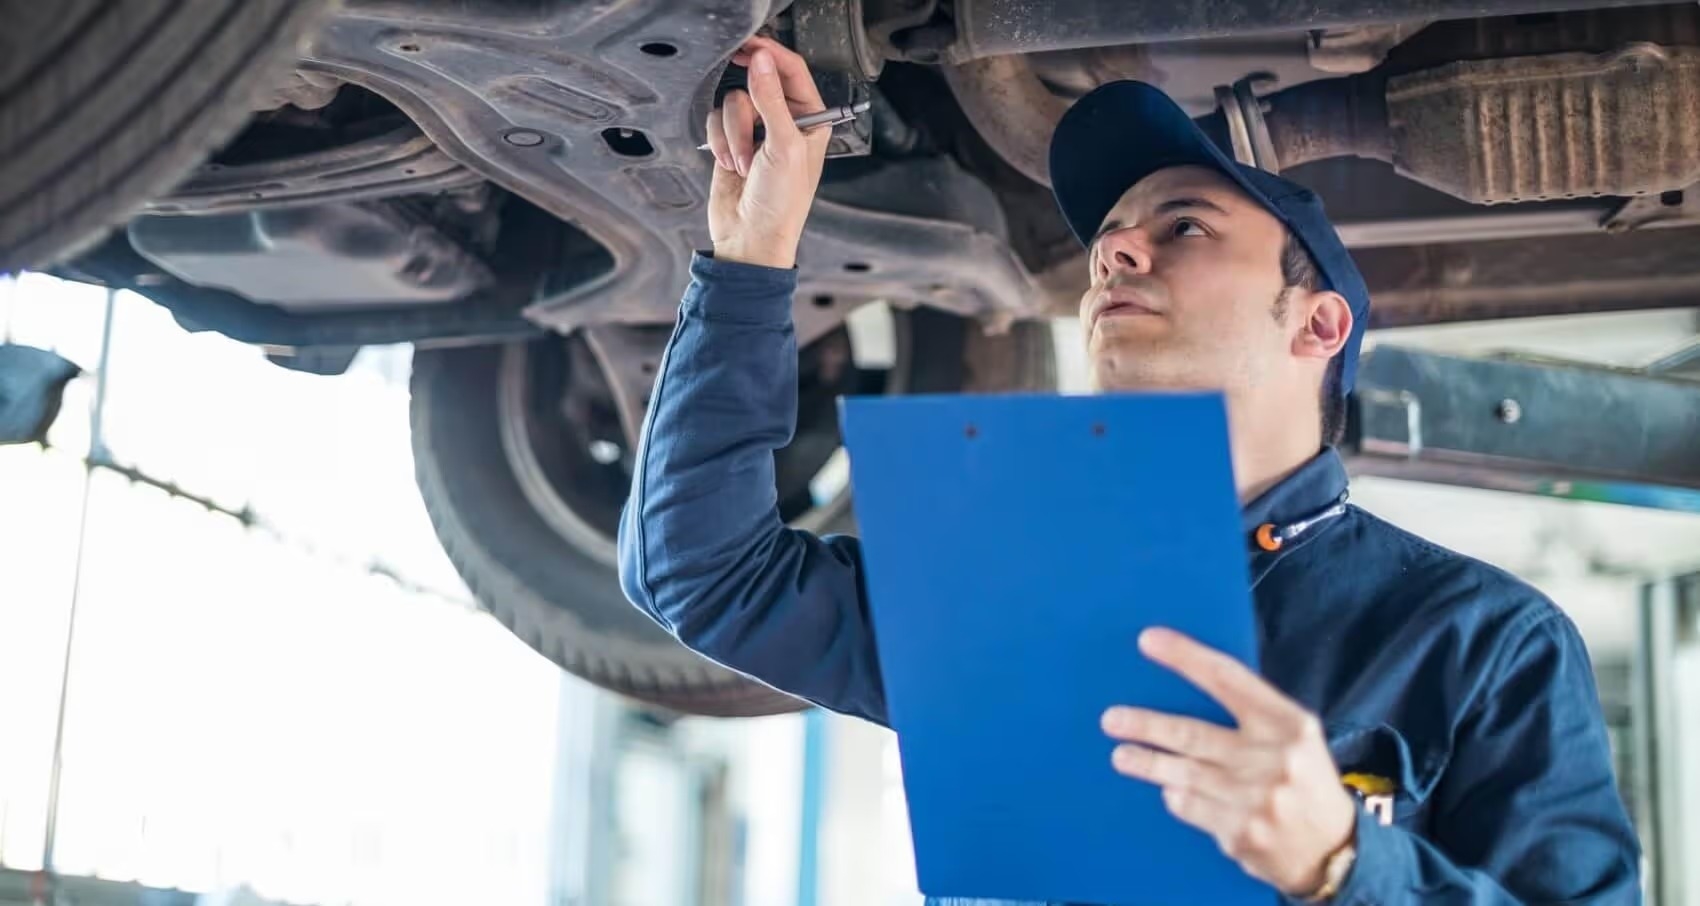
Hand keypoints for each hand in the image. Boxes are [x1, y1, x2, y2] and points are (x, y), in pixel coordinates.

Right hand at [705, 36, 832, 269]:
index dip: (772, 56)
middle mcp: (785, 123)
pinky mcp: (731, 143)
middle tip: (740, 95)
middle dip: (749, 103)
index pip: (793, 73)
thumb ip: (772, 100)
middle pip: (759, 83)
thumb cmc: (782, 205)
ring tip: (744, 163)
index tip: (752, 47)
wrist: (751, 239)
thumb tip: (763, 63)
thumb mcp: (784, 147)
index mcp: (811, 122)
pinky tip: (729, 164)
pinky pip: (716, 121)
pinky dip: (719, 142)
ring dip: (734, 133)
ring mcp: (757, 133)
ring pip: (733, 103)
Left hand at [1101, 628, 1356, 896]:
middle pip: (1192, 733)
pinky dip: (1175, 796)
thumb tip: (1187, 684)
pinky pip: (1189, 806)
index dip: (1185, 657)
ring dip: (1146, 762)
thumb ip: (1252, 713)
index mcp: (1289, 724)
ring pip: (1182, 773)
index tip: (1149, 640)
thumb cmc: (1304, 780)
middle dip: (1146, 725)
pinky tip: (1169, 790)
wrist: (1333, 852)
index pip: (1228, 679)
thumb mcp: (1296, 737)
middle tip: (1111, 720)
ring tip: (1121, 755)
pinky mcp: (1240, 833)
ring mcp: (1255, 799)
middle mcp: (1273, 758)